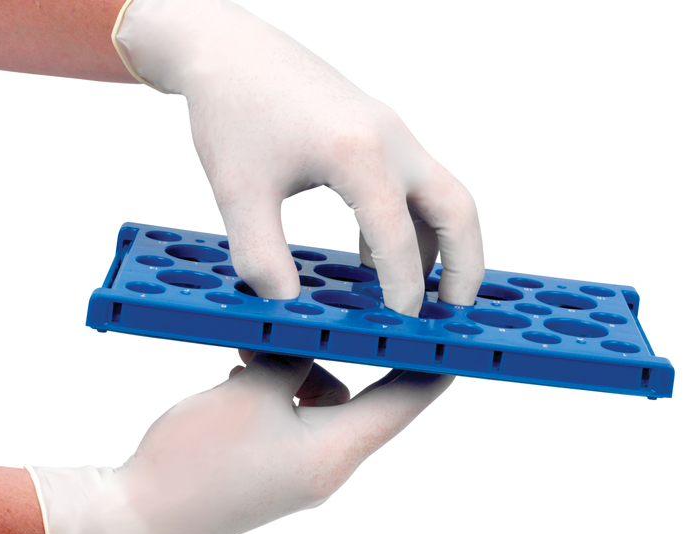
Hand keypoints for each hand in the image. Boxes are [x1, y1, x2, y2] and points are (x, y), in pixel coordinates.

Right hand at [27, 351, 452, 533]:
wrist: (136, 517)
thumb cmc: (196, 458)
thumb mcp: (254, 389)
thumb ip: (293, 358)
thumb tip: (308, 343)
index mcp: (335, 451)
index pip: (405, 403)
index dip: (432, 365)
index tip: (450, 335)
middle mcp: (327, 466)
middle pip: (363, 400)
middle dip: (343, 355)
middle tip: (332, 319)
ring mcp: (300, 473)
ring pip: (322, 403)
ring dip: (298, 371)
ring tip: (256, 353)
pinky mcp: (274, 471)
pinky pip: (294, 417)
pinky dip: (280, 390)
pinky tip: (246, 375)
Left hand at [112, 0, 483, 314]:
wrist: (228, 48)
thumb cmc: (231, 109)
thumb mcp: (239, 193)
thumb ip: (263, 258)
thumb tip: (287, 307)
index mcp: (359, 153)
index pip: (399, 238)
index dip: (404, 290)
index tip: (400, 326)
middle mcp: (390, 139)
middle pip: (458, 210)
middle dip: (465, 268)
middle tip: (454, 313)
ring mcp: (390, 132)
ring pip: (443, 196)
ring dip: (440, 246)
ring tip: (414, 290)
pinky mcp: (380, 131)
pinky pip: (415, 186)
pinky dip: (410, 225)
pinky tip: (374, 253)